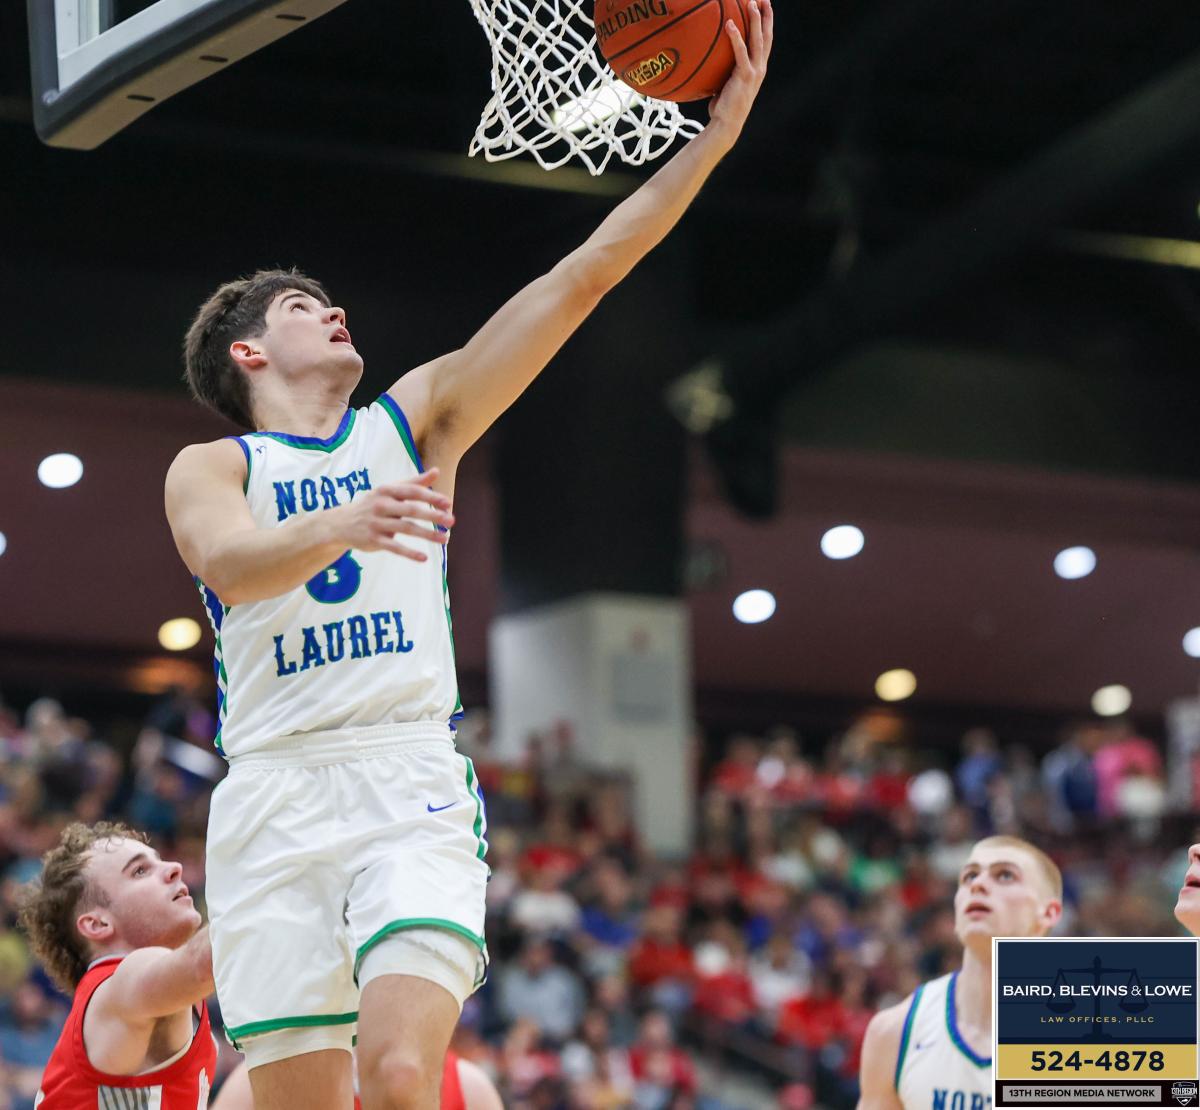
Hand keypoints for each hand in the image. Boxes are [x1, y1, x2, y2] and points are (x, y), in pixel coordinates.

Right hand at [330, 467, 453, 561]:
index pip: (412, 492)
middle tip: (452, 521)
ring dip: (428, 534)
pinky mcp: (374, 540)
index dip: (431, 497)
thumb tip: (436, 471)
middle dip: (433, 515)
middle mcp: (381, 505)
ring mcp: (377, 523)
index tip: (448, 503)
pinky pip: (394, 548)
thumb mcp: (390, 490)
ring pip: (406, 529)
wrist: (341, 523)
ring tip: (446, 539)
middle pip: (411, 510)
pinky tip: (424, 558)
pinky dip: (409, 553)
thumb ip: (414, 482)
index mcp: (387, 491)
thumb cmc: (373, 504)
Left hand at [707, 0, 772, 140]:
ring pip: (758, 40)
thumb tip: (710, 57)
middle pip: (766, 36)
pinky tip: (730, 24)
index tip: (765, 6)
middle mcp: (760, 68)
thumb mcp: (726, 83)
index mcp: (758, 68)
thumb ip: (725, 69)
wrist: (727, 124)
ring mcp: (754, 72)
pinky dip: (736, 37)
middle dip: (766, 16)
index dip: (767, 23)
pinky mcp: (744, 76)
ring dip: (755, 20)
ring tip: (751, 3)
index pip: (765, 41)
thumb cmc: (723, 106)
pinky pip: (741, 52)